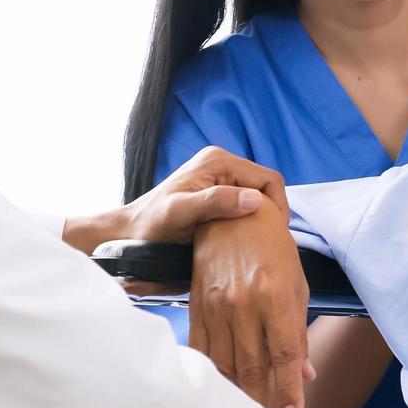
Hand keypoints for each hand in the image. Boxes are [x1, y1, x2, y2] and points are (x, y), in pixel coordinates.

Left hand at [62, 147, 287, 252]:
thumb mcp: (180, 213)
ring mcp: (219, 180)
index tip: (274, 237)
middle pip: (266, 190)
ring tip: (256, 246)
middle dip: (270, 216)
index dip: (278, 208)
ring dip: (260, 222)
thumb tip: (254, 200)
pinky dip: (248, 225)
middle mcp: (221, 165)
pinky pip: (244, 208)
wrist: (129, 234)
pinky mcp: (215, 196)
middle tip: (267, 245)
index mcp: (218, 161)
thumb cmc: (150, 225)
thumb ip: (214, 202)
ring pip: (257, 201)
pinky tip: (243, 243)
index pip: (269, 179)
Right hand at [191, 203, 312, 407]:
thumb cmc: (272, 248)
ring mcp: (217, 307)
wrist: (231, 216)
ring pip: (224, 364)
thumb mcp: (297, 286)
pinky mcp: (197, 306)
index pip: (284, 356)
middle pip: (252, 367)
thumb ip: (299, 332)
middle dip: (262, 401)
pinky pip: (202, 349)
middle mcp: (244, 304)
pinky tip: (221, 386)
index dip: (289, 391)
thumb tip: (306, 374)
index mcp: (275, 297)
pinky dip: (212, 372)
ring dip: (237, 392)